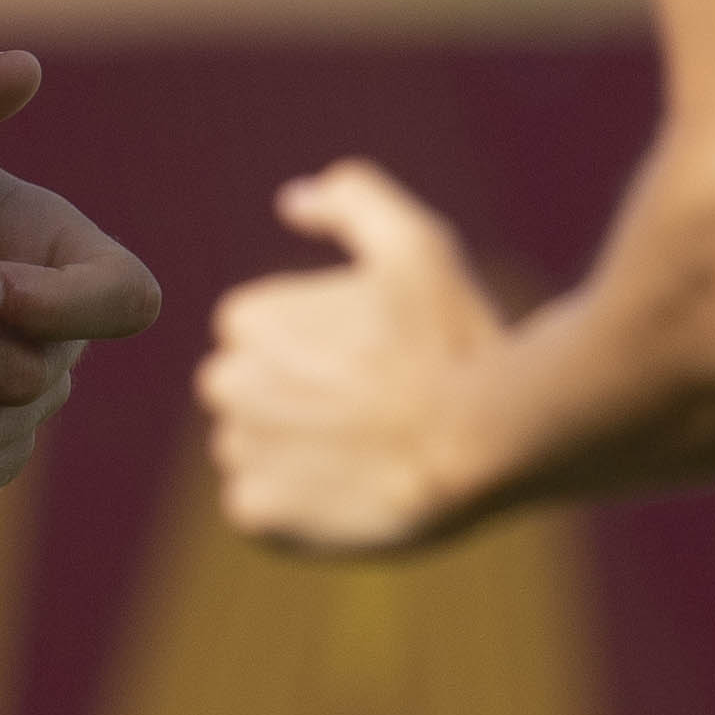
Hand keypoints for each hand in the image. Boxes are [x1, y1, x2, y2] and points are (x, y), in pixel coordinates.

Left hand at [198, 160, 511, 553]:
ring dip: (295, 450)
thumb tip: (292, 202)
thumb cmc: (453, 339)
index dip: (322, 344)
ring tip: (365, 451)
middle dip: (296, 395)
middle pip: (251, 390)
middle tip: (371, 408)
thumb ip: (350, 198)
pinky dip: (295, 508)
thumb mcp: (413, 241)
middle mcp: (227, 383)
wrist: (487, 444)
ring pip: (254, 448)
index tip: (373, 358)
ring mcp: (242, 452)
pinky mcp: (259, 515)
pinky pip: (259, 508)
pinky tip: (349, 492)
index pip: (261, 332)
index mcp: (249, 319)